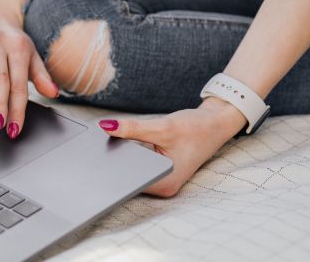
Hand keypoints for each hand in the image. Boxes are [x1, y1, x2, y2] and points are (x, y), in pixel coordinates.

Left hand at [98, 98, 247, 196]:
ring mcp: (161, 181)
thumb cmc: (196, 128)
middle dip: (114, 160)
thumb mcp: (162, 127)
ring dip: (121, 156)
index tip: (93, 155)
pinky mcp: (159, 171)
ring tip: (113, 140)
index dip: (110, 166)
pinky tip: (124, 141)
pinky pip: (137, 165)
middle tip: (98, 142)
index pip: (128, 180)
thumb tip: (105, 127)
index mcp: (164, 184)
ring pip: (131, 170)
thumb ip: (132, 129)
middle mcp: (162, 187)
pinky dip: (130, 154)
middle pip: (128, 177)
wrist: (215, 123)